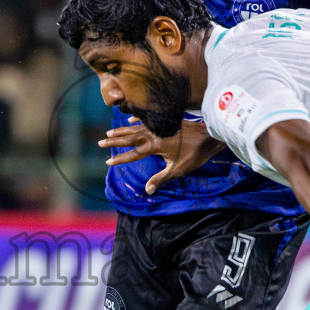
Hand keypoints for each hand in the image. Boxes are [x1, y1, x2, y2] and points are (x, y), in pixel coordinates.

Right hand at [99, 120, 223, 195]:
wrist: (208, 135)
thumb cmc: (195, 155)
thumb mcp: (177, 170)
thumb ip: (160, 179)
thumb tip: (147, 190)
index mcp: (155, 147)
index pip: (133, 154)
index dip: (120, 159)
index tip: (107, 162)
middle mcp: (153, 134)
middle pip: (129, 138)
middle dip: (114, 141)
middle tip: (100, 142)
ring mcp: (159, 126)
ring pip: (135, 128)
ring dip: (122, 130)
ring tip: (109, 132)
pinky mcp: (165, 121)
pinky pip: (146, 119)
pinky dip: (136, 119)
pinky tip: (129, 119)